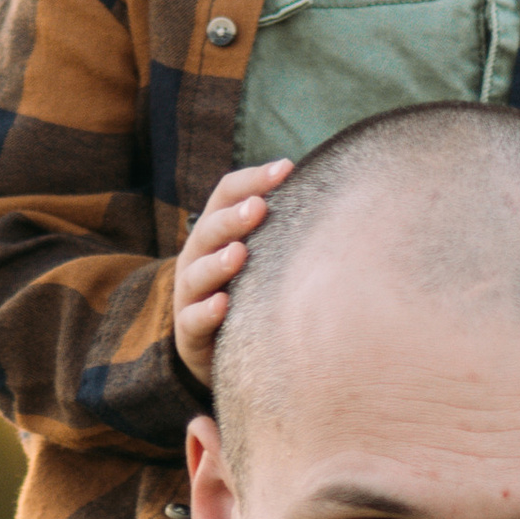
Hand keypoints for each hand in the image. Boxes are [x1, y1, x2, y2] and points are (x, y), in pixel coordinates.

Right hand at [173, 159, 294, 376]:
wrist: (228, 350)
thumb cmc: (253, 292)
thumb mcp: (264, 256)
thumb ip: (282, 225)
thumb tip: (330, 186)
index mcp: (216, 232)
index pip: (227, 194)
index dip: (253, 179)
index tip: (286, 168)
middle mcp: (197, 258)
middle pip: (210, 230)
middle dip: (233, 218)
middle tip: (259, 207)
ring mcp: (190, 295)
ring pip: (197, 274)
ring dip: (218, 263)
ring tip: (239, 253)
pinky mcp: (189, 334)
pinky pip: (193, 321)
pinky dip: (206, 312)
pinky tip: (223, 304)